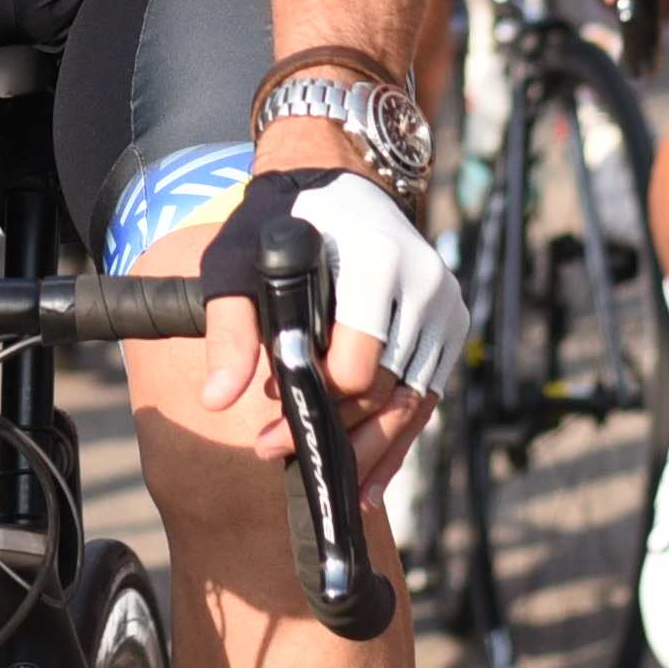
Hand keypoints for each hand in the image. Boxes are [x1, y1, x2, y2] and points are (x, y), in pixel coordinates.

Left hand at [192, 166, 454, 482]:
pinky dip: (399, 437)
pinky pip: (427, 394)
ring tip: (333, 488)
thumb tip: (217, 399)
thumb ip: (229, 328)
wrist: (335, 179)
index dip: (317, 405)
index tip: (269, 425)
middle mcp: (425, 283)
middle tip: (279, 453)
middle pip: (388, 391)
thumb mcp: (238, 261)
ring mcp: (445, 305)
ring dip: (373, 451)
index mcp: (379, 261)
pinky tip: (371, 479)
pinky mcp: (450, 323)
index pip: (359, 366)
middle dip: (337, 434)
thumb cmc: (280, 220)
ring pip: (415, 403)